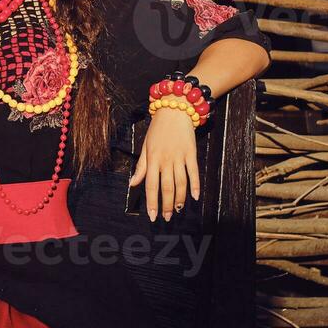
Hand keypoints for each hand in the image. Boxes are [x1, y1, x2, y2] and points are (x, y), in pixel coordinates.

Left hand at [128, 107, 199, 221]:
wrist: (174, 109)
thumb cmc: (157, 129)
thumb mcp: (145, 146)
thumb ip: (141, 167)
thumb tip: (132, 184)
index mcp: (152, 159)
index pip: (150, 185)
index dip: (152, 202)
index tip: (152, 215)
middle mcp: (166, 159)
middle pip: (167, 187)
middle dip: (166, 205)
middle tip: (166, 218)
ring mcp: (180, 156)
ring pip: (181, 183)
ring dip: (180, 199)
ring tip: (178, 210)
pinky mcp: (191, 153)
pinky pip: (194, 172)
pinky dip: (195, 185)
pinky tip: (195, 196)